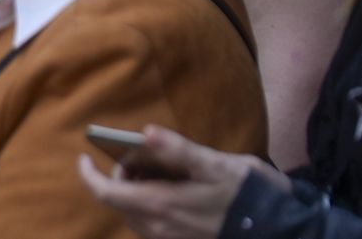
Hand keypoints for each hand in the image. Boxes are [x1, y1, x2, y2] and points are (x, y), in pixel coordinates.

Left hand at [78, 126, 288, 238]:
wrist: (279, 232)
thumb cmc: (245, 195)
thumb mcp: (213, 164)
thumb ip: (177, 149)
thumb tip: (145, 133)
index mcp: (158, 206)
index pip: (105, 193)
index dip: (88, 175)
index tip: (82, 157)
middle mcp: (158, 228)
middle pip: (119, 202)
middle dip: (121, 178)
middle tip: (141, 158)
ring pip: (136, 215)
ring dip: (137, 192)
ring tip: (160, 171)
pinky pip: (154, 225)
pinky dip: (152, 205)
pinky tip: (176, 191)